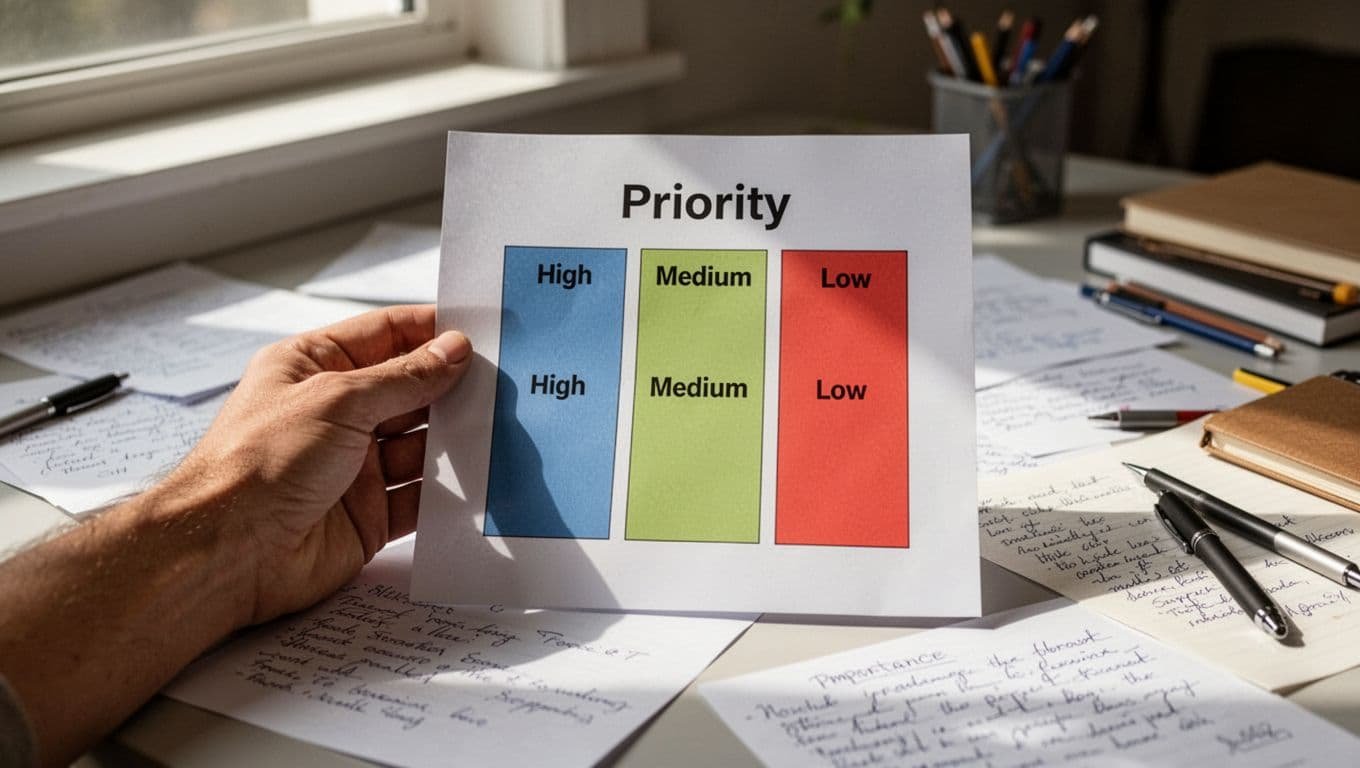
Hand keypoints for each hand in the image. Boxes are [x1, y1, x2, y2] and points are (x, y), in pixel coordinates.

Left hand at [158, 304, 470, 625]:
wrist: (227, 553)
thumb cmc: (258, 463)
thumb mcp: (339, 399)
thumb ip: (404, 377)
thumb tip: (453, 351)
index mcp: (314, 368)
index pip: (386, 335)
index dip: (432, 331)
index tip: (482, 330)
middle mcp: (335, 414)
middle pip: (410, 391)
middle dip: (454, 388)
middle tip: (506, 382)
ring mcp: (353, 466)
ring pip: (421, 445)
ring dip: (454, 440)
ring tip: (500, 430)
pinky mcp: (368, 514)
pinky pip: (420, 497)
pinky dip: (448, 492)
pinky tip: (480, 481)